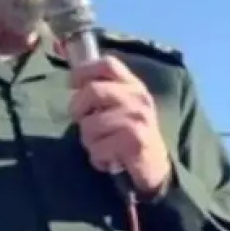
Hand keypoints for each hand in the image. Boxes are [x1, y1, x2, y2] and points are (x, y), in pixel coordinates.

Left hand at [69, 57, 171, 195]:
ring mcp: (136, 119)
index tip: (73, 84)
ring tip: (101, 145)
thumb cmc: (132, 134)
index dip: (84, 70)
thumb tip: (73, 81)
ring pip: (90, 124)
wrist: (156, 166)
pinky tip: (109, 159)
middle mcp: (137, 98)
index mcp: (133, 86)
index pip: (108, 64)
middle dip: (78, 108)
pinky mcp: (134, 141)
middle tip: (81, 120)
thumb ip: (105, 91)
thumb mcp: (125, 106)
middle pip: (92, 91)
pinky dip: (97, 158)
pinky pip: (98, 147)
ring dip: (88, 140)